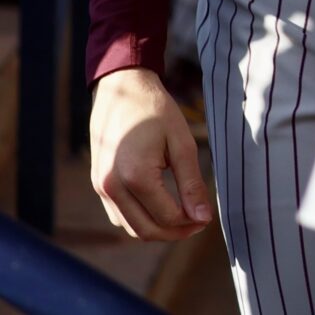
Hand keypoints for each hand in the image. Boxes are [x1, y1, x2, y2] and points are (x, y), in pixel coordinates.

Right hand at [90, 67, 215, 240]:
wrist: (121, 90)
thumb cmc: (156, 112)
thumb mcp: (182, 144)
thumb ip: (192, 183)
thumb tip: (203, 218)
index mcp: (135, 176)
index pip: (167, 217)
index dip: (191, 221)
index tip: (208, 217)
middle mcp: (111, 187)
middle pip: (145, 230)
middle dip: (174, 232)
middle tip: (198, 222)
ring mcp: (100, 188)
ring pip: (130, 228)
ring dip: (156, 229)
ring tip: (183, 217)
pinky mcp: (97, 185)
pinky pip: (119, 216)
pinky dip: (139, 219)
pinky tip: (161, 207)